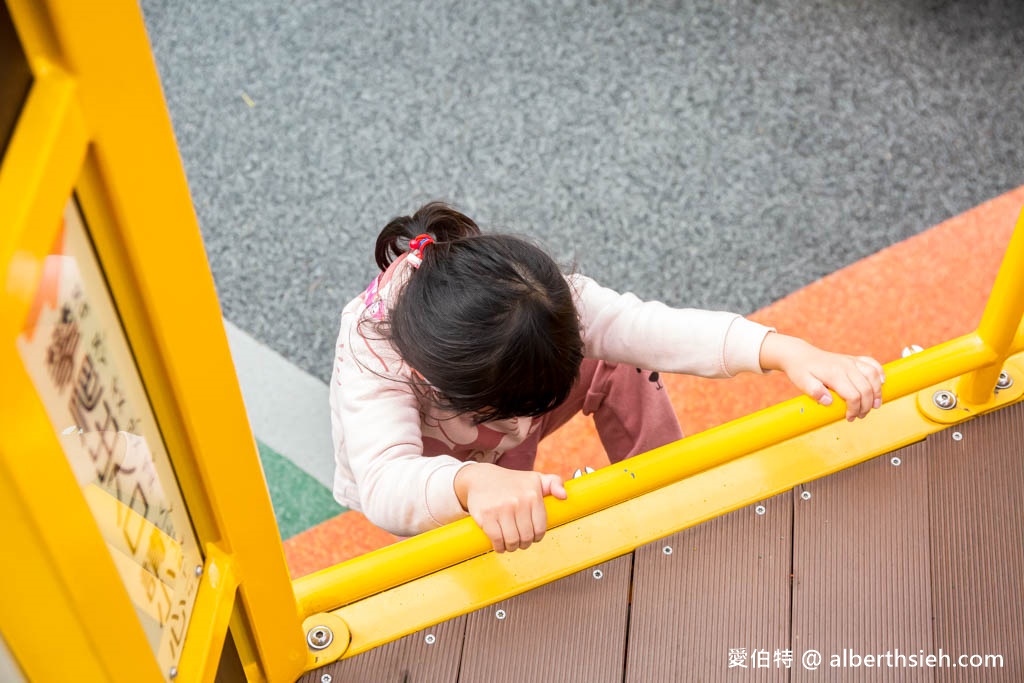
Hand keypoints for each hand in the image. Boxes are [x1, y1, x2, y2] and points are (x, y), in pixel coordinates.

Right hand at [453, 463, 566, 552]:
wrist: (481, 477)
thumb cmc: (511, 481)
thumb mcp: (535, 478)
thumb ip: (554, 483)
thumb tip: (564, 496)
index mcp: (532, 495)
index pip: (540, 528)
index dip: (537, 537)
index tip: (532, 537)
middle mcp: (518, 501)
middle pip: (526, 537)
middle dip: (524, 543)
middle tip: (520, 542)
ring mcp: (501, 509)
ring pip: (512, 540)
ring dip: (512, 547)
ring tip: (510, 544)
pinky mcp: (486, 516)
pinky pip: (496, 539)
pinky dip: (499, 547)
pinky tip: (499, 545)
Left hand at [759, 332, 884, 420]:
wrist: (799, 355)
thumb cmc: (800, 370)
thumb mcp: (802, 382)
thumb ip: (814, 392)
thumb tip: (829, 402)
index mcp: (834, 374)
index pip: (853, 395)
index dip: (854, 410)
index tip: (849, 418)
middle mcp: (846, 366)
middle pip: (866, 388)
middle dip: (866, 406)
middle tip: (860, 416)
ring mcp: (851, 361)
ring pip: (873, 376)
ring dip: (877, 392)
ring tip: (875, 405)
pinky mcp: (852, 359)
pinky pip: (871, 363)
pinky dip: (879, 372)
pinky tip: (882, 382)